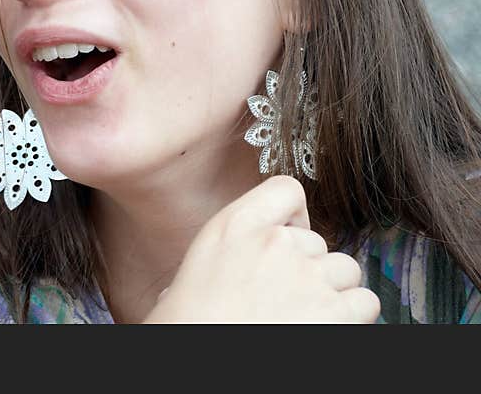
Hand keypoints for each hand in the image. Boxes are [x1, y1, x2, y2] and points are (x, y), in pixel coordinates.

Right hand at [143, 175, 379, 322]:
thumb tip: (242, 262)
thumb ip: (228, 250)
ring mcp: (308, 277)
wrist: (197, 365)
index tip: (285, 238)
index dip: (292, 217)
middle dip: (307, 267)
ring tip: (303, 315)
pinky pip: (365, 302)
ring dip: (331, 291)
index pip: (286, 190)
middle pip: (317, 240)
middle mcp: (275, 243)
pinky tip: (322, 327)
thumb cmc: (188, 324)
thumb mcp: (193, 269)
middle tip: (282, 297)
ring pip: (345, 269)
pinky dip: (353, 316)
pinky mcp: (335, 313)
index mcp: (235, 226)